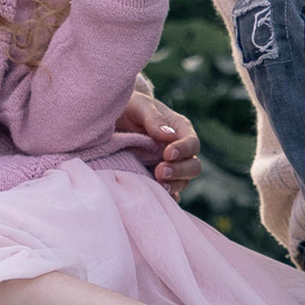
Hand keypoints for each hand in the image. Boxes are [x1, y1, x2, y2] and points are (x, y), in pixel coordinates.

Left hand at [115, 81, 200, 196]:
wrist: (112, 121)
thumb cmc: (129, 108)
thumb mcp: (139, 106)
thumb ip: (153, 118)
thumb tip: (169, 135)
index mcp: (180, 130)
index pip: (192, 143)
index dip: (184, 150)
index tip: (167, 153)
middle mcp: (179, 151)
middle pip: (193, 167)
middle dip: (179, 171)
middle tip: (160, 171)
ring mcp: (170, 168)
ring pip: (183, 183)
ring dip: (173, 186)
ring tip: (157, 185)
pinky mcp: (157, 181)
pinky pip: (169, 194)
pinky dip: (167, 198)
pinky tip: (157, 198)